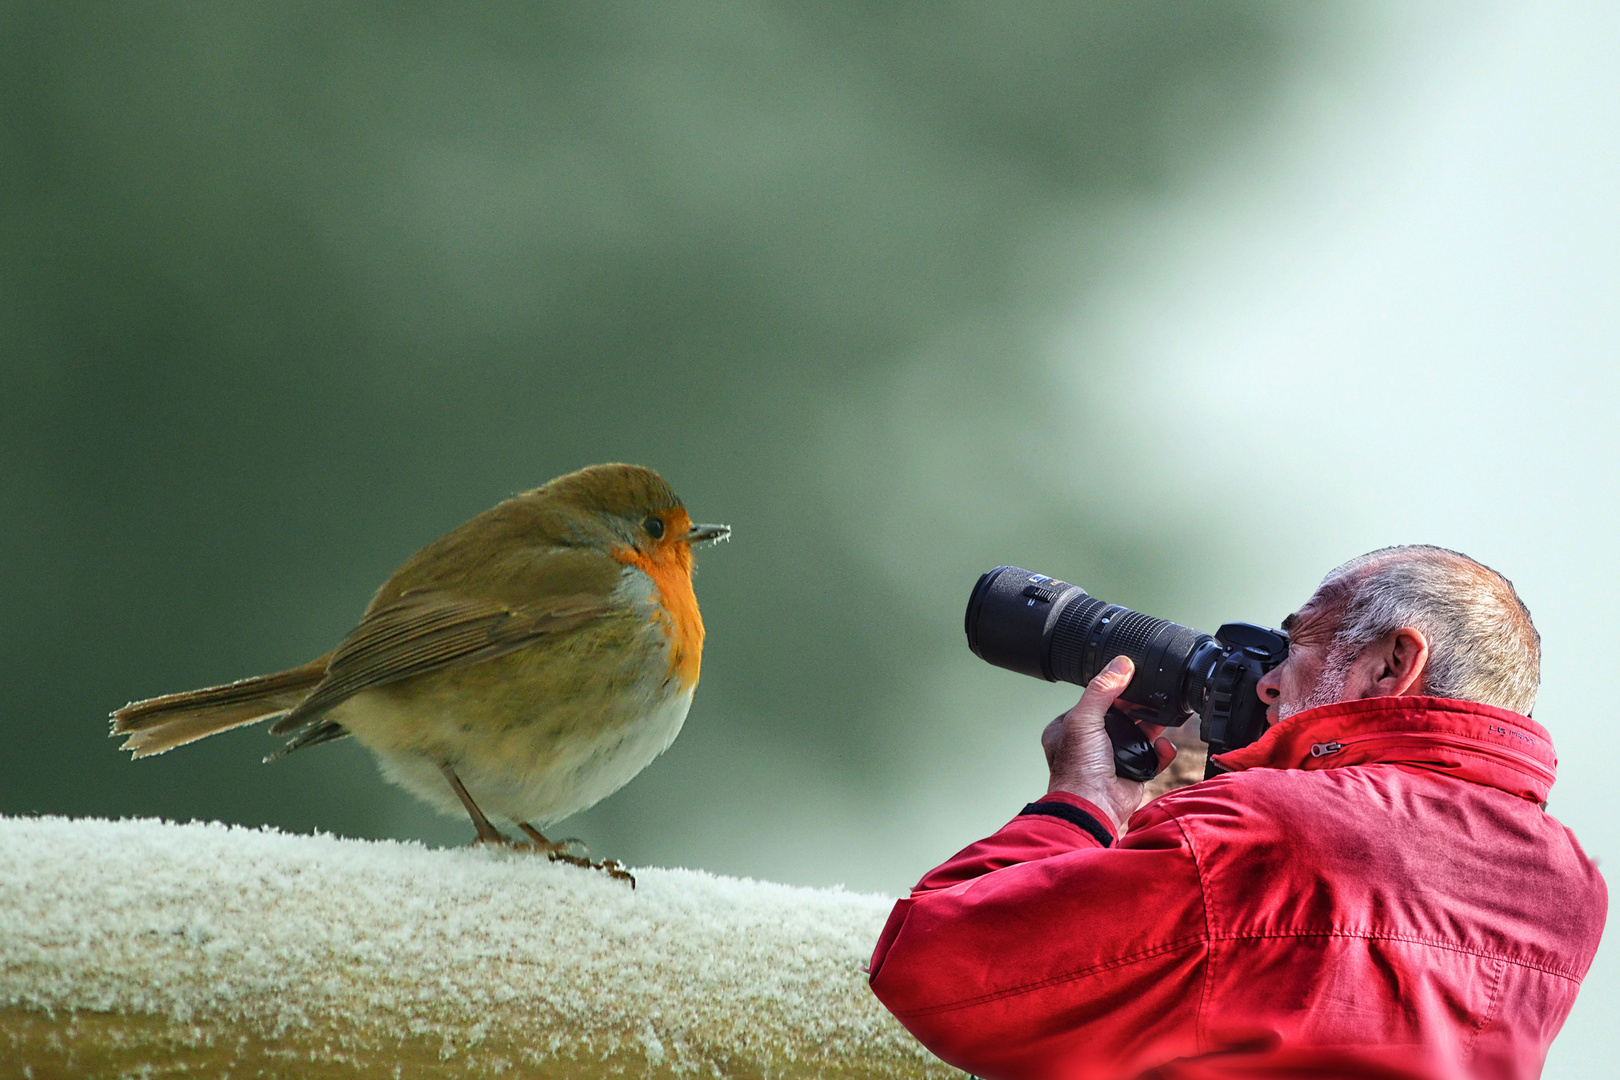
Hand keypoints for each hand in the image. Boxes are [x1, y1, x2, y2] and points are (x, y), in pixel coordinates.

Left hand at [1040, 655, 1176, 833]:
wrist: (1093, 806)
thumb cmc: (1078, 768)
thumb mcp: (1084, 718)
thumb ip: (1102, 690)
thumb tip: (1120, 664)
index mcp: (1070, 727)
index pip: (1096, 700)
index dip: (1114, 689)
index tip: (1132, 677)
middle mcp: (1091, 742)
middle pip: (1121, 716)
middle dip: (1139, 707)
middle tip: (1154, 695)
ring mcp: (1112, 758)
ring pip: (1139, 734)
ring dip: (1154, 726)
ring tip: (1165, 716)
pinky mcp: (1132, 772)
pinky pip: (1153, 757)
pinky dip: (1162, 751)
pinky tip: (1165, 745)